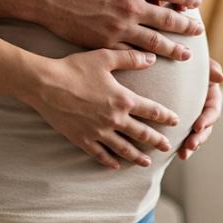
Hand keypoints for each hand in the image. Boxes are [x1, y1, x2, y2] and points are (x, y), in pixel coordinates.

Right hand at [20, 48, 179, 169]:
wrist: (46, 84)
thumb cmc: (75, 67)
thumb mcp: (104, 57)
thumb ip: (130, 58)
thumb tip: (152, 57)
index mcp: (122, 99)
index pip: (151, 111)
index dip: (165, 116)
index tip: (175, 121)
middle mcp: (114, 119)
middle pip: (141, 133)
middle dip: (156, 140)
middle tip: (167, 147)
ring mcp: (98, 132)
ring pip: (123, 148)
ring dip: (137, 156)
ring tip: (146, 163)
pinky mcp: (82, 139)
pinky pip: (100, 154)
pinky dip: (109, 161)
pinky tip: (116, 166)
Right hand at [33, 0, 203, 59]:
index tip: (196, 1)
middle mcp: (132, 6)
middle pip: (169, 19)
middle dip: (187, 26)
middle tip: (198, 31)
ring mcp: (119, 27)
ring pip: (154, 41)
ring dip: (173, 48)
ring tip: (186, 54)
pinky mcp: (104, 42)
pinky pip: (130, 53)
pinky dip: (144, 58)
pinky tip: (152, 62)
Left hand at [176, 57, 222, 158]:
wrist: (172, 63)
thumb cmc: (188, 60)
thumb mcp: (200, 61)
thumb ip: (210, 67)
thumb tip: (221, 77)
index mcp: (211, 96)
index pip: (212, 111)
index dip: (207, 119)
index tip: (198, 126)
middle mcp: (204, 109)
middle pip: (205, 128)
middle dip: (199, 138)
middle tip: (189, 146)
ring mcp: (194, 117)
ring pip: (195, 136)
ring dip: (191, 146)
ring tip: (183, 155)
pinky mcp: (182, 122)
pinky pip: (183, 135)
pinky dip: (180, 144)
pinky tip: (174, 153)